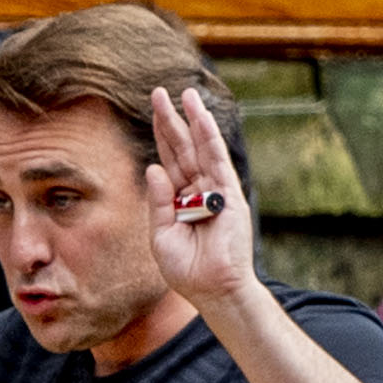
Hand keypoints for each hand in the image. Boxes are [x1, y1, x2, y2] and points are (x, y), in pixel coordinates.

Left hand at [149, 82, 258, 307]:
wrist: (214, 291)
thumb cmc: (189, 271)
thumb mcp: (161, 236)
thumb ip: (158, 202)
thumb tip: (153, 167)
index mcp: (180, 200)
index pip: (169, 160)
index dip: (160, 136)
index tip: (154, 111)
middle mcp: (198, 190)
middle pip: (182, 148)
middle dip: (171, 120)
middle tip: (159, 92)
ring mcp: (215, 191)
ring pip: (201, 148)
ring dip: (193, 120)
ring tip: (185, 94)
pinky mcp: (229, 196)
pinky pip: (218, 162)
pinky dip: (211, 139)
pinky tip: (203, 118)